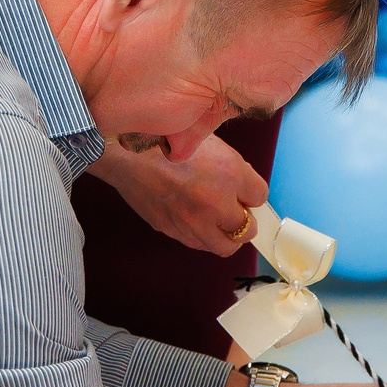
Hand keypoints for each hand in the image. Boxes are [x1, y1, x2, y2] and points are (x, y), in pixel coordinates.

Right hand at [87, 134, 265, 255]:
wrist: (126, 154)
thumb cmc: (165, 142)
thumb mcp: (207, 140)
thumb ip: (230, 166)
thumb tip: (243, 187)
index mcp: (230, 173)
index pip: (260, 196)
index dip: (252, 193)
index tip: (244, 190)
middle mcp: (216, 203)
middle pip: (248, 230)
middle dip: (245, 221)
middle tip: (236, 211)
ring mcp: (194, 221)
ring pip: (224, 246)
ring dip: (225, 235)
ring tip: (216, 219)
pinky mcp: (173, 230)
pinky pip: (197, 243)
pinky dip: (201, 235)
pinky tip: (195, 219)